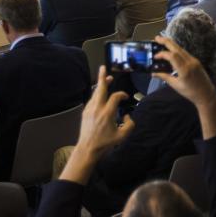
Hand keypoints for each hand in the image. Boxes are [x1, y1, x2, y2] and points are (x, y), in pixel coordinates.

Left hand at [59, 66, 128, 183]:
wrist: (88, 148)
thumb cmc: (105, 143)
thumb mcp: (122, 136)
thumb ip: (130, 125)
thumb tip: (128, 115)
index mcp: (107, 113)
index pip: (115, 97)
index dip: (122, 94)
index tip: (126, 97)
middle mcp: (97, 108)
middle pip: (100, 88)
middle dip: (102, 77)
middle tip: (103, 67)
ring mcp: (90, 109)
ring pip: (95, 93)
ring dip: (100, 85)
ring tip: (105, 79)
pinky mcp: (85, 112)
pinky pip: (92, 99)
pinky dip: (97, 93)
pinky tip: (100, 94)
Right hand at [154, 35, 215, 137]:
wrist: (206, 94)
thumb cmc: (190, 92)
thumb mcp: (176, 85)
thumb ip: (164, 77)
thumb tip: (153, 73)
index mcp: (184, 70)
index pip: (172, 56)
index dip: (162, 54)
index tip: (155, 57)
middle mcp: (190, 62)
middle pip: (177, 48)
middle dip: (166, 41)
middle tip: (156, 38)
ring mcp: (194, 60)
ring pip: (181, 49)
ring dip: (171, 45)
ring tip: (162, 42)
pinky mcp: (196, 61)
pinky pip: (185, 53)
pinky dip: (177, 50)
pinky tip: (171, 51)